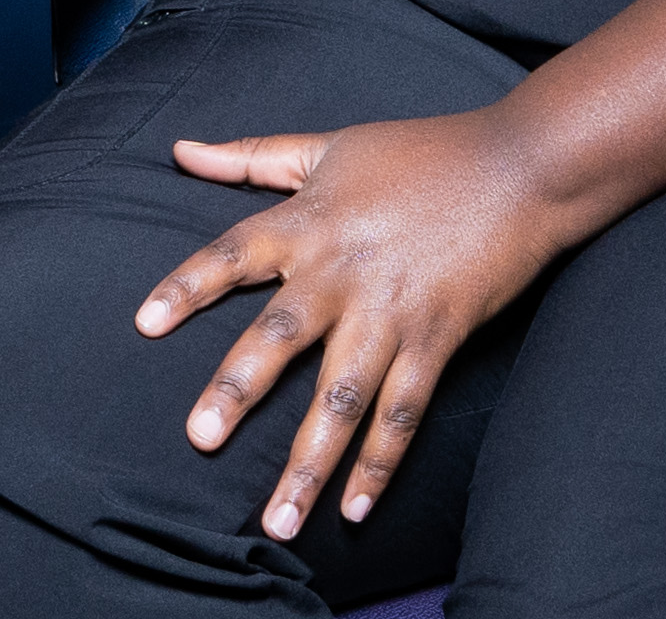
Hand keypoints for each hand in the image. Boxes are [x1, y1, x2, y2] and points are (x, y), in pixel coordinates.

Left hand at [138, 110, 577, 538]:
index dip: (188, 286)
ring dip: (310, 460)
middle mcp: (343, 271)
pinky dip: (380, 464)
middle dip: (239, 390)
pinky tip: (354, 507)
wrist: (521, 166)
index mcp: (311, 220)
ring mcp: (393, 311)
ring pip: (343, 395)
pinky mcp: (438, 339)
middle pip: (280, 335)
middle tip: (199, 439)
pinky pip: (403, 412)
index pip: (234, 254)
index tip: (145, 324)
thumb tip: (181, 150)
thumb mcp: (330, 145)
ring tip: (280, 520)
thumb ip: (253, 156)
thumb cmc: (421, 151)